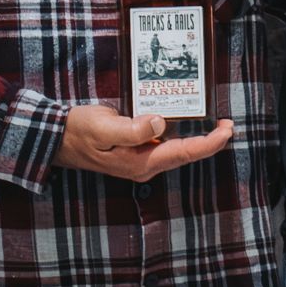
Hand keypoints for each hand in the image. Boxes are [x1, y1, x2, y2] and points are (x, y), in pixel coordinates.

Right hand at [56, 106, 234, 181]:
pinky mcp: (136, 153)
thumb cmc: (78, 132)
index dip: (210, 142)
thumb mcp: (103, 127)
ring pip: (178, 150)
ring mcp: (141, 161)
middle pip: (186, 154)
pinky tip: (187, 121)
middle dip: (210, 140)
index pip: (185, 152)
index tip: (227, 129)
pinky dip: (181, 134)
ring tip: (216, 122)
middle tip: (229, 123)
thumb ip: (131, 129)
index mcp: (141, 162)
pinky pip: (166, 145)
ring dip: (198, 138)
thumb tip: (158, 123)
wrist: (56, 140)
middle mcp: (145, 165)